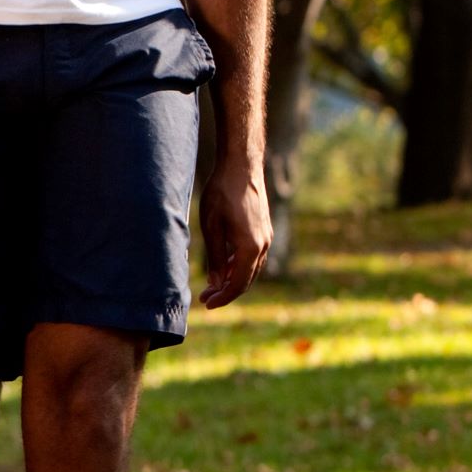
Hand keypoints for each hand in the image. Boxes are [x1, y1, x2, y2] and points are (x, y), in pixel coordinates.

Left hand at [199, 162, 270, 307]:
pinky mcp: (263, 229)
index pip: (238, 283)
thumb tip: (216, 283)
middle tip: (205, 298)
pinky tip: (224, 267)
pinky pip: (253, 256)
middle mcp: (263, 245)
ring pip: (251, 268)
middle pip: (247, 279)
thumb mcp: (211, 227)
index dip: (223, 297)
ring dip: (233, 279)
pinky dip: (238, 265)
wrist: (241, 167)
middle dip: (227, 291)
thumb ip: (215, 257)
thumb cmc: (222, 193)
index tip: (207, 304)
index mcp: (250, 247)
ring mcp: (266, 237)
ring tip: (213, 285)